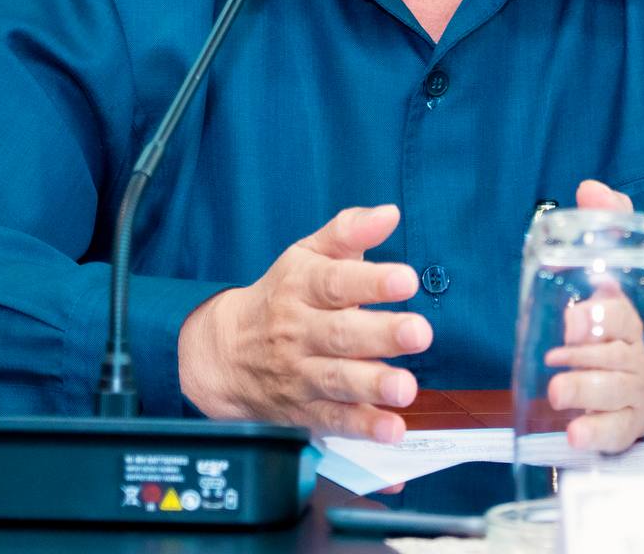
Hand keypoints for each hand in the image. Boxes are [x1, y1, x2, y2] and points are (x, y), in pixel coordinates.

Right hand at [177, 203, 431, 441]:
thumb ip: (349, 232)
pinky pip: (334, 421)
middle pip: (341, 333)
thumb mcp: (307, 254)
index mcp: (301, 286)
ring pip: (337, 380)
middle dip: (381, 334)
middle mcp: (299, 331)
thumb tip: (389, 213)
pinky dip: (363, 428)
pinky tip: (392, 429)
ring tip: (406, 387)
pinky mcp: (304, 410)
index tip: (407, 280)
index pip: (336, 282)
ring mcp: (300, 374)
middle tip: (419, 333)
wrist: (224, 353)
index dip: (372, 282)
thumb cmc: (283, 293)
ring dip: (374, 385)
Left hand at [567, 180, 643, 437]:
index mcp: (632, 320)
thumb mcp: (625, 270)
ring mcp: (634, 393)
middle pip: (616, 358)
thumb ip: (611, 225)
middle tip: (558, 359)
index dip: (600, 317)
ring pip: (614, 395)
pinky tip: (576, 435)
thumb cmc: (630, 316)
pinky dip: (598, 434)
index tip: (572, 319)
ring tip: (558, 391)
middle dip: (587, 360)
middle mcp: (636, 357)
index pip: (621, 316)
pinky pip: (618, 433)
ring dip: (586, 392)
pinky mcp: (630, 424)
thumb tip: (591, 189)